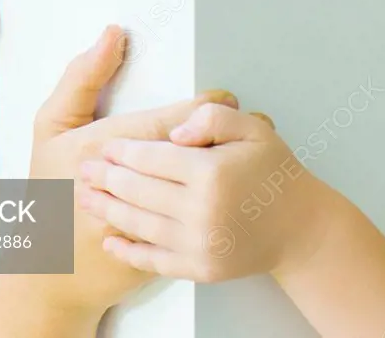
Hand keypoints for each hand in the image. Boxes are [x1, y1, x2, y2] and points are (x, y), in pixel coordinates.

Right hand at [12, 25, 239, 315]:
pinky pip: (210, 219)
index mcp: (105, 146)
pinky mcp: (167, 250)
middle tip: (245, 118)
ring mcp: (149, 222)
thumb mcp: (51, 128)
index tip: (222, 97)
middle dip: (228, 132)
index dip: (205, 106)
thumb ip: (82, 78)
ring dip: (237, 165)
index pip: (172, 119)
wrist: (50, 272)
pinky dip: (230, 202)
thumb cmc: (50, 189)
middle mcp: (131, 184)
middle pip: (196, 150)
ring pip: (210, 186)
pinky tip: (237, 188)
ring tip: (250, 148)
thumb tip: (112, 34)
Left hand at [77, 102, 334, 282]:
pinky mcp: (200, 268)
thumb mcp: (252, 129)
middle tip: (84, 169)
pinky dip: (128, 249)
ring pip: (139, 224)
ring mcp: (200, 244)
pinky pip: (153, 259)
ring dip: (108, 210)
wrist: (299, 227)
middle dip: (107, 179)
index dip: (124, 151)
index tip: (106, 146)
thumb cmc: (274, 173)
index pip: (153, 158)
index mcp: (211, 172)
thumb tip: (174, 132)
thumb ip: (212, 117)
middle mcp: (202, 211)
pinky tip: (111, 238)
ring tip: (86, 197)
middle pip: (138, 191)